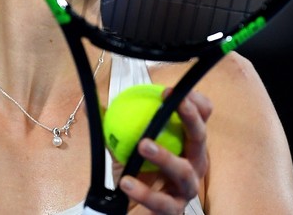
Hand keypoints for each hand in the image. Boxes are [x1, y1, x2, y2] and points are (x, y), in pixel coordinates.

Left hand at [115, 90, 212, 213]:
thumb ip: (112, 123)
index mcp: (185, 140)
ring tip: (144, 144)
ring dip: (165, 156)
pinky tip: (126, 182)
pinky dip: (144, 192)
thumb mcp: (124, 143)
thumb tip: (90, 104)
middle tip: (174, 103)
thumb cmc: (136, 170)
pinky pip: (162, 201)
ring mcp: (186, 187)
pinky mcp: (174, 210)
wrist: (130, 208)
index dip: (192, 99)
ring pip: (184, 171)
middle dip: (190, 117)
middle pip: (200, 136)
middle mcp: (193, 161)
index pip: (202, 115)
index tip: (169, 90)